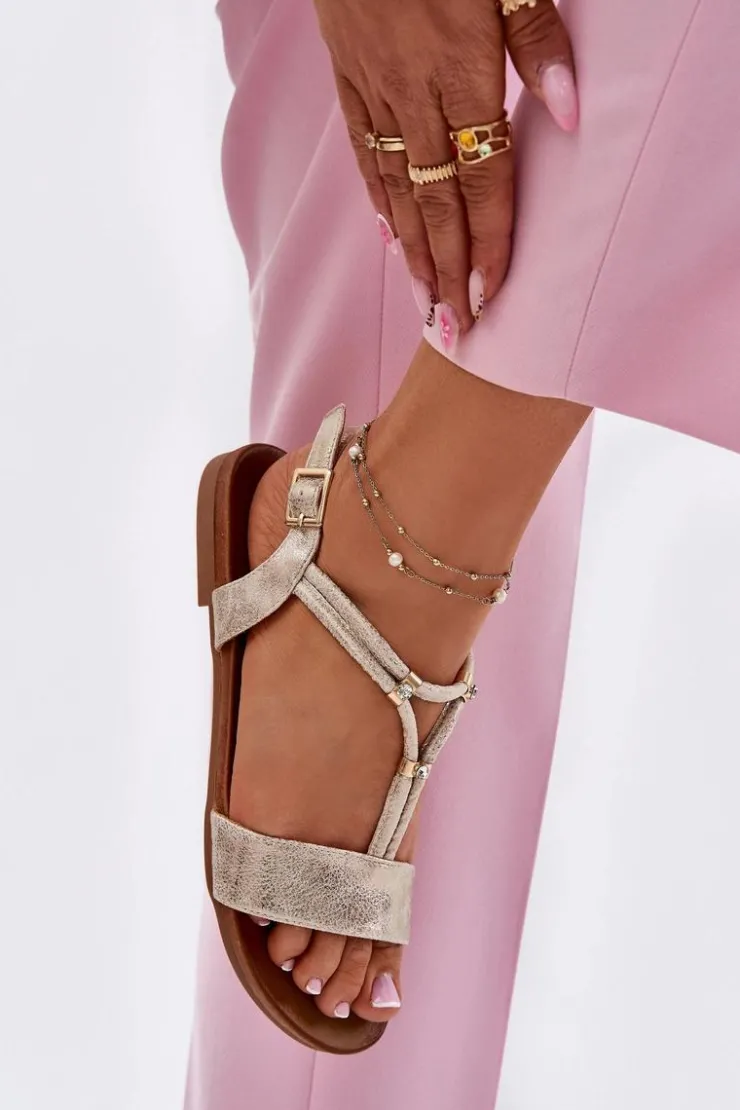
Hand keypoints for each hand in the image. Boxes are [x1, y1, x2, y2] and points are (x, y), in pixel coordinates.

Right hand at [314, 0, 575, 343]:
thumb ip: (538, 40)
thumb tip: (570, 115)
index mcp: (459, 66)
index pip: (481, 176)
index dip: (486, 240)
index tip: (489, 295)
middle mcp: (413, 91)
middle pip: (435, 200)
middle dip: (446, 269)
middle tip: (452, 329)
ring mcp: (374, 89)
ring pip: (395, 188)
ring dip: (412, 251)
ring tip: (424, 302)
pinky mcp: (348, 79)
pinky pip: (364, 154)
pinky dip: (378, 201)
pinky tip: (388, 237)